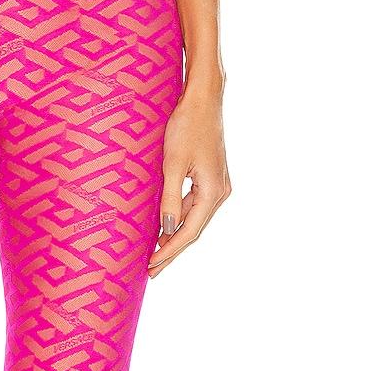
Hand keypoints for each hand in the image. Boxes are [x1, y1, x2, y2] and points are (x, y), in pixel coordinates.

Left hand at [149, 79, 230, 277]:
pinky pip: (194, 206)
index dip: (169, 251)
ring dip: (174, 238)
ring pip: (193, 220)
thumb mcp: (173, 163)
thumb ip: (170, 198)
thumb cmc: (187, 125)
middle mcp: (220, 192)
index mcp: (213, 192)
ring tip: (155, 255)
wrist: (203, 99)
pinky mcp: (210, 178)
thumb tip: (166, 229)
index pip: (189, 232)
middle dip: (171, 251)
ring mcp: (217, 186)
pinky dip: (179, 220)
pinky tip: (164, 229)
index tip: (151, 265)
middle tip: (151, 271)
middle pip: (193, 230)